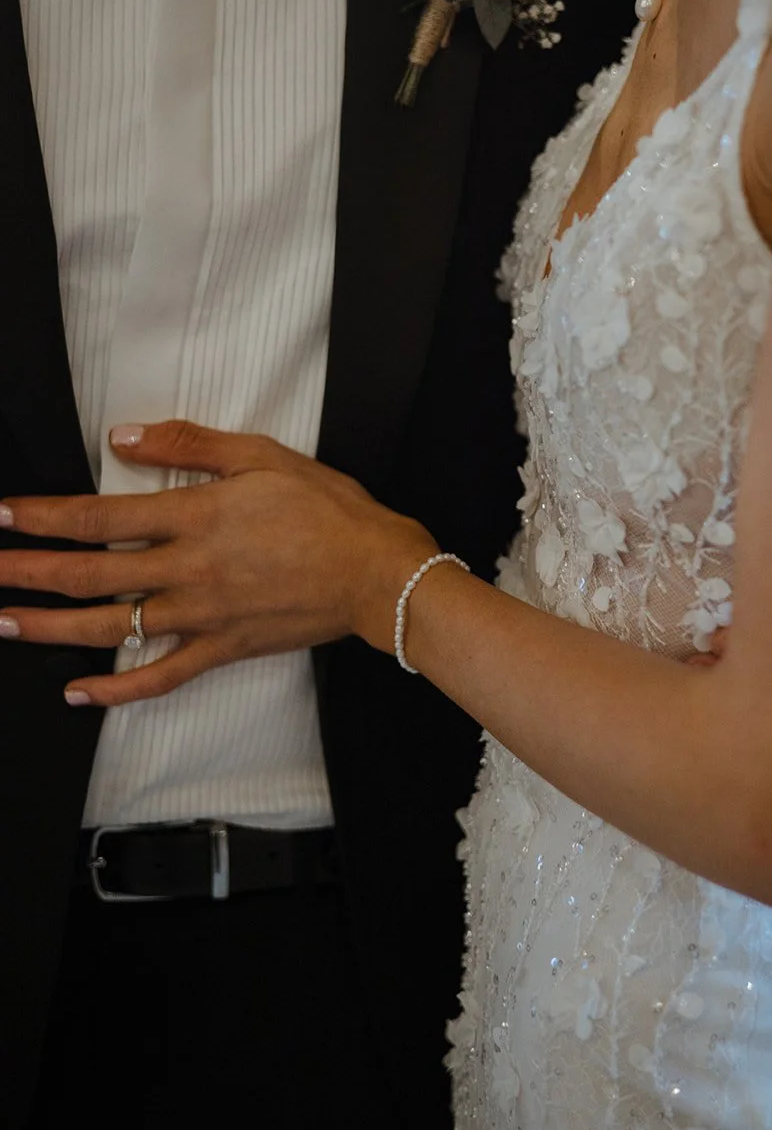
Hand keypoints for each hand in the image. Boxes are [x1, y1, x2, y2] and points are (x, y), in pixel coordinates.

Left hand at [0, 422, 436, 705]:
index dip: (45, 516)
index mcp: (196, 517)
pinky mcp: (222, 649)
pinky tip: (79, 692)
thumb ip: (189, 445)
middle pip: (91, 575)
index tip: (4, 515)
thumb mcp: (262, 455)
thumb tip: (123, 436)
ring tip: (5, 623)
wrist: (376, 572)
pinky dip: (116, 690)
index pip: (100, 516)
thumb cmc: (328, 510)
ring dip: (51, 628)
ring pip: (111, 627)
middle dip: (28, 573)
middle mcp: (189, 570)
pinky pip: (160, 677)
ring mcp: (202, 616)